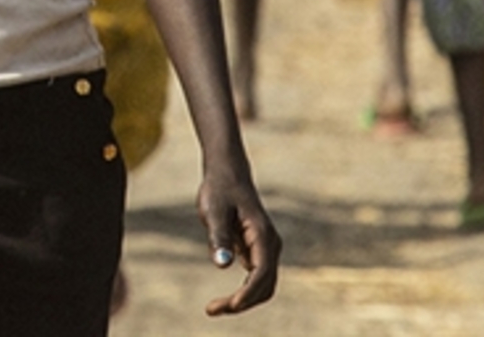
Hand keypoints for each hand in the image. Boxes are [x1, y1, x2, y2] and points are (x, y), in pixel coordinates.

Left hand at [197, 167, 281, 315]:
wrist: (227, 173)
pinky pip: (256, 278)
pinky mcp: (258, 250)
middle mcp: (270, 244)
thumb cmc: (219, 189)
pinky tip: (225, 299)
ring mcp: (266, 248)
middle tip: (213, 309)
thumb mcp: (214, 210)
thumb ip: (218, 236)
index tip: (228, 306)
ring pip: (262, 285)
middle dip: (243, 302)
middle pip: (265, 286)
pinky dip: (244, 291)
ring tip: (214, 308)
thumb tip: (223, 265)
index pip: (261, 273)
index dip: (247, 293)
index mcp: (262, 235)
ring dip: (243, 300)